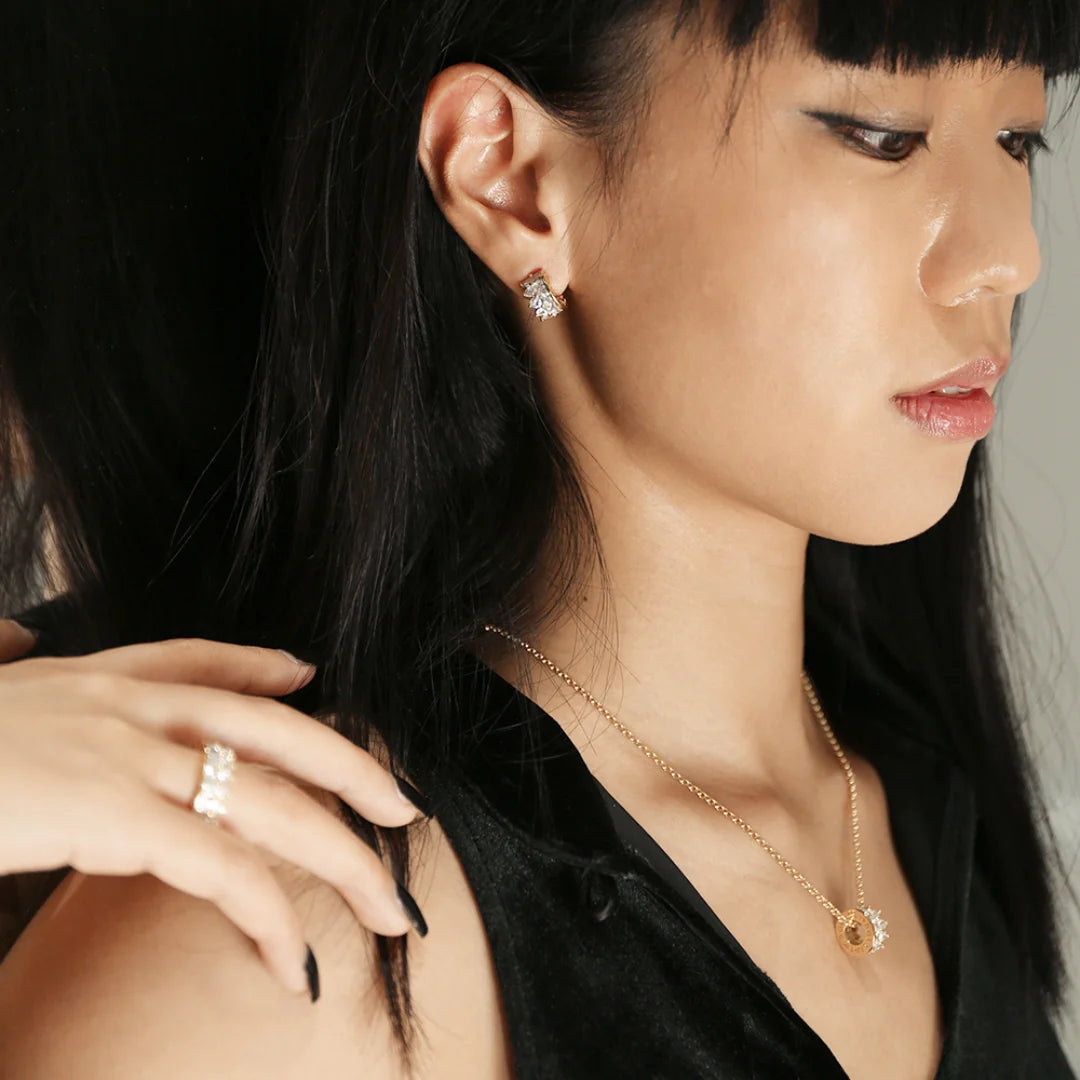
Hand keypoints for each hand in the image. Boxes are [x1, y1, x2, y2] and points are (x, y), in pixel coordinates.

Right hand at [0, 628, 428, 997]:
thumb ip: (6, 664)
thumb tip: (13, 634)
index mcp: (92, 675)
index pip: (201, 660)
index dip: (264, 667)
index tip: (313, 678)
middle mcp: (122, 702)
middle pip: (272, 728)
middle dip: (350, 770)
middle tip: (406, 807)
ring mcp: (122, 751)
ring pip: (269, 800)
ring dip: (341, 858)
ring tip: (389, 906)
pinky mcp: (109, 813)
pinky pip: (221, 865)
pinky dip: (268, 914)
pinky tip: (292, 961)